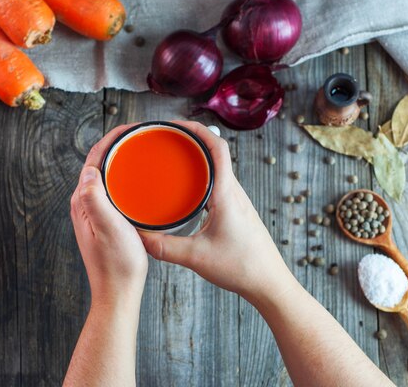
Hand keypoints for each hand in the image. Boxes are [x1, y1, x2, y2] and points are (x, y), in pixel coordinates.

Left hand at [70, 125, 147, 308]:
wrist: (118, 291)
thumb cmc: (117, 264)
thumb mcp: (108, 228)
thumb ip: (94, 198)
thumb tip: (89, 169)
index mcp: (83, 202)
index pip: (93, 160)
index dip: (110, 139)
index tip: (130, 128)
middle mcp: (85, 204)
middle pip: (98, 164)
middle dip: (116, 145)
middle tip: (140, 134)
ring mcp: (95, 213)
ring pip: (106, 177)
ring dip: (120, 160)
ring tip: (140, 149)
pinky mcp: (105, 221)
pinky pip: (113, 190)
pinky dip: (124, 178)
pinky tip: (140, 181)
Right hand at [140, 121, 295, 304]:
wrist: (269, 283)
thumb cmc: (241, 267)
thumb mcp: (196, 257)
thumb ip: (164, 247)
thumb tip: (137, 236)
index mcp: (227, 194)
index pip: (217, 148)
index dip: (197, 130)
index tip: (175, 124)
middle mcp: (235, 192)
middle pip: (216, 153)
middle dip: (192, 139)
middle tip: (167, 138)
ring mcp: (237, 201)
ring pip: (218, 168)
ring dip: (198, 157)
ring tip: (174, 157)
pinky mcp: (236, 211)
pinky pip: (219, 183)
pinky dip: (203, 176)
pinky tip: (187, 188)